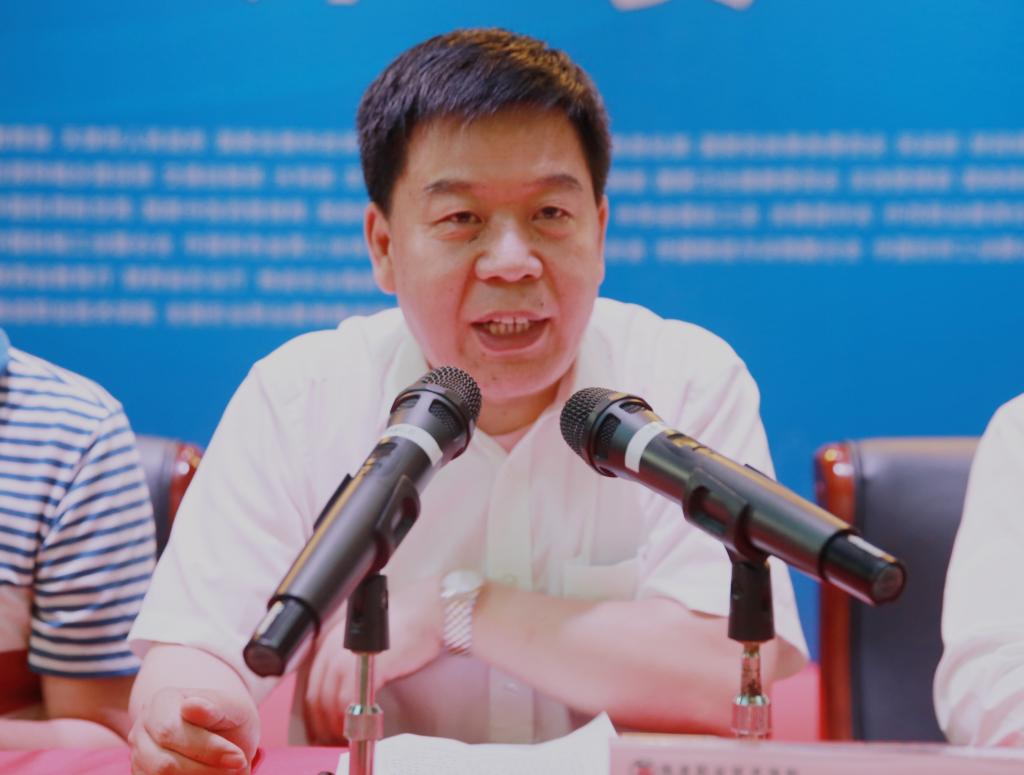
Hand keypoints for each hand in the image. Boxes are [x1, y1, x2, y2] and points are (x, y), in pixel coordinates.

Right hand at [129, 687, 258, 774]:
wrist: (225, 735)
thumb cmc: (228, 718)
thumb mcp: (233, 708)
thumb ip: (215, 707)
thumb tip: (190, 706)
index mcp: (162, 701)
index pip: (171, 731)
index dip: (206, 749)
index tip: (239, 757)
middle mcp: (142, 728)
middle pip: (163, 763)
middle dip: (204, 770)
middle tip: (235, 767)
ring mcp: (138, 755)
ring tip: (225, 772)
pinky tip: (209, 774)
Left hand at [303, 577, 443, 743]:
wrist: (426, 613)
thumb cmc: (403, 627)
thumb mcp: (364, 643)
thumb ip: (349, 664)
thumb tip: (342, 698)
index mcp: (330, 642)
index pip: (313, 687)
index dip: (316, 714)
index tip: (323, 729)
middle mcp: (333, 649)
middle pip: (317, 697)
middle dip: (322, 725)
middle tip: (333, 740)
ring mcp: (348, 658)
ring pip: (329, 702)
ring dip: (335, 725)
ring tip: (348, 737)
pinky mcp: (368, 668)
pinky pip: (348, 702)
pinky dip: (350, 719)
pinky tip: (359, 726)